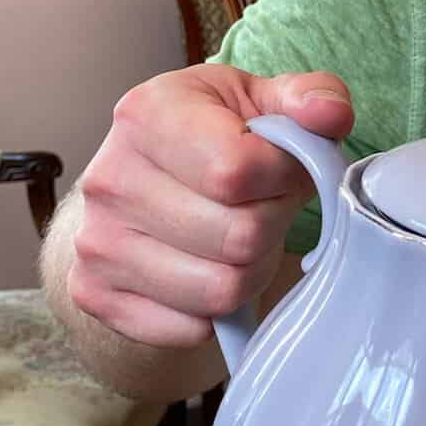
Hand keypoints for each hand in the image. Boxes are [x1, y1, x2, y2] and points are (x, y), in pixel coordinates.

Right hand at [66, 63, 352, 347]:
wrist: (140, 176)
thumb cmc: (210, 134)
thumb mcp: (260, 98)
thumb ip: (310, 97)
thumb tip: (329, 115)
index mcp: (148, 115)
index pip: (237, 171)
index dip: (283, 179)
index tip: (284, 170)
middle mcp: (110, 178)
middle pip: (237, 237)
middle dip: (272, 227)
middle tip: (265, 208)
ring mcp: (97, 242)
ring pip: (220, 290)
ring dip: (250, 271)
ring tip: (240, 238)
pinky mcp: (96, 294)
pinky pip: (191, 328)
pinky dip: (217, 311)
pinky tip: (209, 268)